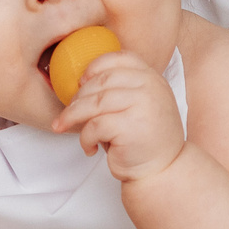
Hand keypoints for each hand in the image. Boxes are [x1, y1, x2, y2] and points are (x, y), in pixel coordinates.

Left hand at [50, 50, 185, 182]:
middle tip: (68, 112)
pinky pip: (94, 125)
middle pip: (101, 81)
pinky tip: (89, 147)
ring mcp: (142, 105)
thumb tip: (81, 82)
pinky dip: (85, 138)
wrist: (164, 170)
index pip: (119, 59)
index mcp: (152, 78)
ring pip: (94, 102)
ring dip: (73, 115)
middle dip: (78, 96)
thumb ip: (122, 90)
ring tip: (65, 126)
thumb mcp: (140, 105)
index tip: (81, 82)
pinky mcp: (130, 126)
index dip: (95, 67)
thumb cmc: (145, 140)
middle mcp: (150, 87)